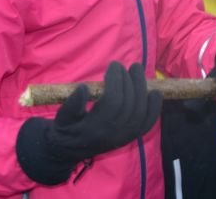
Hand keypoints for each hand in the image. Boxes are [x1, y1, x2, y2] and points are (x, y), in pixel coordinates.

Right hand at [16, 62, 161, 184]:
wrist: (70, 150)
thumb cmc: (66, 128)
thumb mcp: (62, 117)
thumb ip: (71, 105)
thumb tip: (84, 89)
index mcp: (94, 129)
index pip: (113, 102)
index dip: (116, 81)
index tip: (113, 65)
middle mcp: (112, 135)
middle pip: (130, 104)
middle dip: (130, 81)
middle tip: (128, 65)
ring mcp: (124, 137)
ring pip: (140, 111)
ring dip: (142, 88)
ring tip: (137, 70)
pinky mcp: (131, 137)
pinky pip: (147, 123)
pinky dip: (154, 108)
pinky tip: (154, 92)